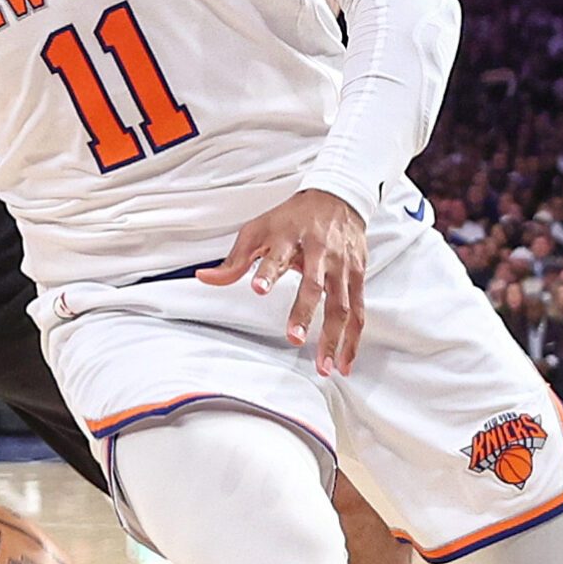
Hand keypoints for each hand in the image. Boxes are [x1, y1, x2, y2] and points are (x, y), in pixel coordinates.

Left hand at [198, 189, 368, 374]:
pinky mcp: (358, 277)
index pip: (277, 257)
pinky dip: (353, 340)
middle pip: (314, 286)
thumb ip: (234, 260)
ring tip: (323, 366)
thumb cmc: (294, 217)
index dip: (267, 272)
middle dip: (304, 312)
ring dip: (333, 338)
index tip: (258, 288)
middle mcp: (319, 253)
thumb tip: (205, 278)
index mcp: (290, 239)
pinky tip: (344, 362)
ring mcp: (342, 267)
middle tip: (294, 338)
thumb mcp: (258, 230)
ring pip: (341, 305)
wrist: (338, 197)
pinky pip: (358, 312)